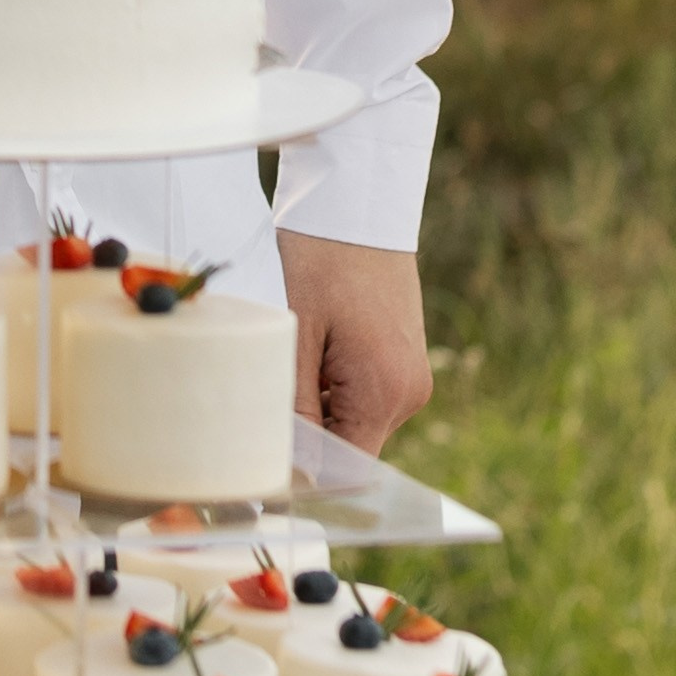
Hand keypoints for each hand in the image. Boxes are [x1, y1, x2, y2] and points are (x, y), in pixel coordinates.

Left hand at [278, 236, 432, 453]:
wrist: (358, 206)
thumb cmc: (323, 261)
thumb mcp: (298, 335)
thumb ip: (296, 403)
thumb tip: (288, 460)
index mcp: (386, 391)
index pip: (349, 464)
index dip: (308, 470)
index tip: (267, 459)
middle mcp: (409, 392)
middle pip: (351, 443)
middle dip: (309, 433)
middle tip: (264, 401)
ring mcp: (411, 376)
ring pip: (355, 419)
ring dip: (318, 406)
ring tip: (290, 361)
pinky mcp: (404, 359)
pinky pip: (366, 394)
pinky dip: (334, 386)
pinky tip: (311, 351)